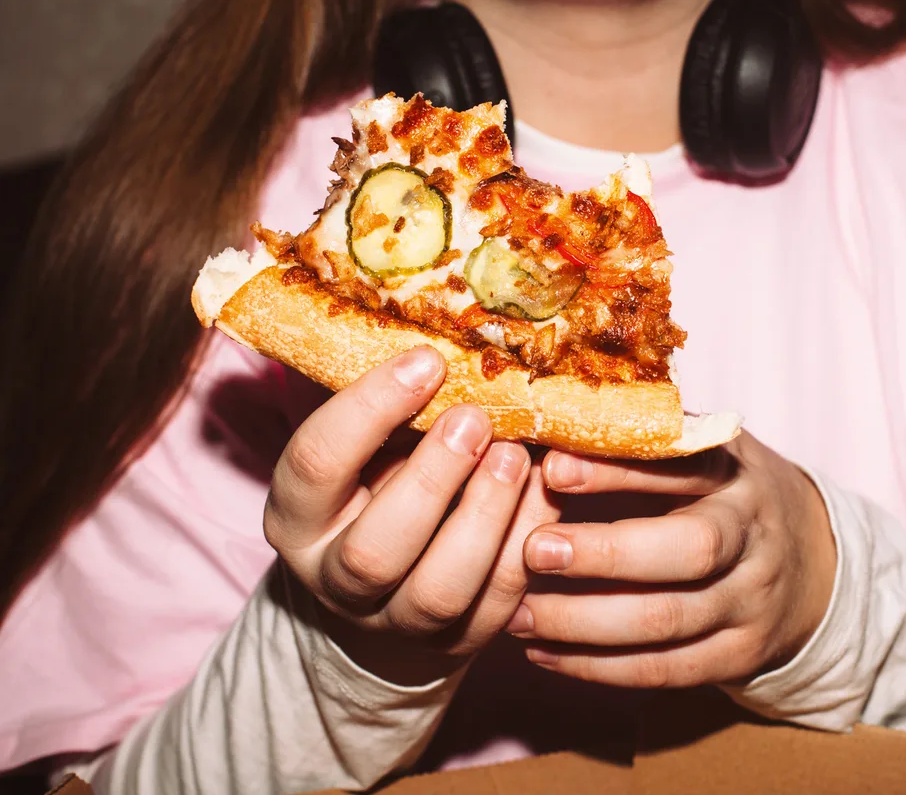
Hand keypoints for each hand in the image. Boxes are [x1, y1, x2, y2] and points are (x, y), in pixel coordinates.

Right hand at [264, 346, 560, 685]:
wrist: (383, 595)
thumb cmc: (373, 490)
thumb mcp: (359, 451)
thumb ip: (386, 410)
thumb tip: (443, 325)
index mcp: (296, 519)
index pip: (315, 463)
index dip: (370, 409)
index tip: (427, 361)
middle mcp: (335, 579)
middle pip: (376, 548)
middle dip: (433, 479)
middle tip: (477, 418)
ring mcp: (395, 621)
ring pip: (439, 591)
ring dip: (486, 519)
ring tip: (516, 457)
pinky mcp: (454, 644)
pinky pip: (496, 605)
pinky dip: (525, 546)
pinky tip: (545, 492)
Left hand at [506, 434, 836, 687]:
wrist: (808, 563)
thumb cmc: (719, 496)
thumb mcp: (696, 455)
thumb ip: (633, 444)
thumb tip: (535, 435)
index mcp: (733, 471)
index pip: (681, 465)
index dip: (617, 469)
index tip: (552, 468)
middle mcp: (750, 534)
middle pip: (690, 550)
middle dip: (607, 553)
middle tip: (532, 550)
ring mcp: (749, 600)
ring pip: (667, 619)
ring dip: (583, 621)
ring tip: (517, 615)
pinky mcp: (739, 656)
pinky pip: (663, 669)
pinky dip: (597, 666)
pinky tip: (543, 653)